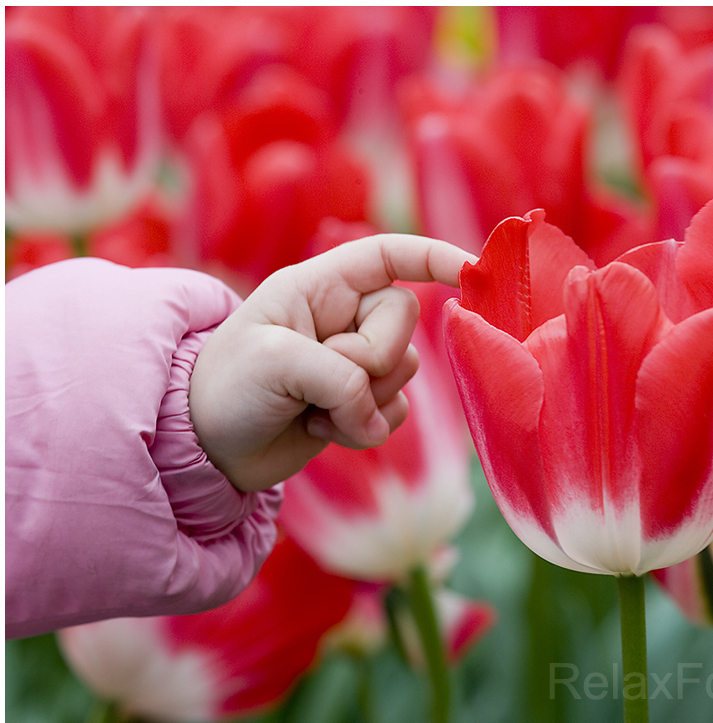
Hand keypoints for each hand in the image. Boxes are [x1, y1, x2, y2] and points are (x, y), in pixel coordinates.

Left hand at [188, 234, 475, 491]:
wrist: (207, 446)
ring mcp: (353, 362)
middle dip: (370, 358)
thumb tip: (377, 417)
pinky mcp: (359, 403)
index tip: (474, 270)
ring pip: (405, 370)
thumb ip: (341, 377)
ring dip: (364, 400)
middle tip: (322, 381)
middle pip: (403, 322)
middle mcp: (342, 317)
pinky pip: (397, 409)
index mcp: (319, 286)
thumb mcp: (275, 363)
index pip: (388, 256)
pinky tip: (320, 429)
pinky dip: (365, 426)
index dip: (433, 256)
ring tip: (312, 410)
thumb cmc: (226, 387)